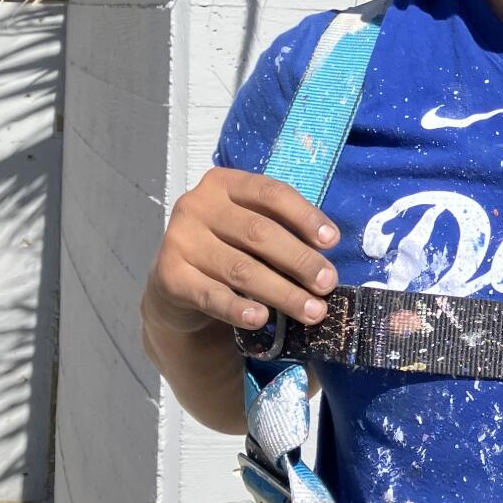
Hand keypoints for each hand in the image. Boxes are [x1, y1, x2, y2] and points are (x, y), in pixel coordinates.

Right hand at [142, 167, 341, 340]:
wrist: (176, 281)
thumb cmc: (228, 247)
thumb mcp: (251, 227)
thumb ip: (282, 231)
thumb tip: (324, 257)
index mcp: (224, 184)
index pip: (271, 193)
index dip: (304, 216)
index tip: (332, 241)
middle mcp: (197, 206)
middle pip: (259, 233)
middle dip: (300, 261)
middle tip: (328, 284)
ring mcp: (179, 240)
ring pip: (241, 269)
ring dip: (282, 293)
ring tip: (311, 311)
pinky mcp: (169, 276)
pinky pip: (211, 296)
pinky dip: (238, 309)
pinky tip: (261, 319)